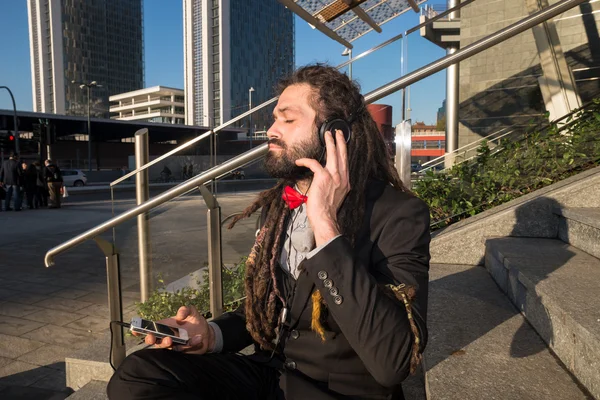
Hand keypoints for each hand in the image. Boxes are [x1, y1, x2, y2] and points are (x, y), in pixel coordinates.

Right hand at [134, 306, 214, 353]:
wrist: (207, 333)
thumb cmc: (195, 321)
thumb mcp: (192, 311)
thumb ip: (186, 310)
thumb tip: (179, 315)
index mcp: (166, 326)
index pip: (151, 328)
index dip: (141, 330)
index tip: (135, 331)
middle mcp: (167, 336)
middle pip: (154, 341)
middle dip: (151, 340)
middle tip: (153, 338)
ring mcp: (174, 345)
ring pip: (166, 347)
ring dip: (167, 344)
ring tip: (171, 339)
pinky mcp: (183, 351)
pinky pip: (183, 349)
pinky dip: (190, 344)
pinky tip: (197, 338)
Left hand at [295, 129, 349, 245]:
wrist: (325, 217)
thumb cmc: (326, 210)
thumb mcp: (336, 196)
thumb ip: (334, 186)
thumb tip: (327, 180)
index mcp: (345, 182)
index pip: (345, 163)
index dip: (343, 152)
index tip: (342, 145)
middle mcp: (342, 177)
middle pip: (343, 155)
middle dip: (340, 142)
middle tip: (338, 132)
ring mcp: (334, 176)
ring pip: (333, 154)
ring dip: (330, 143)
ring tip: (328, 135)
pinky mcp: (323, 177)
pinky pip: (314, 163)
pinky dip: (305, 161)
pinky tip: (299, 161)